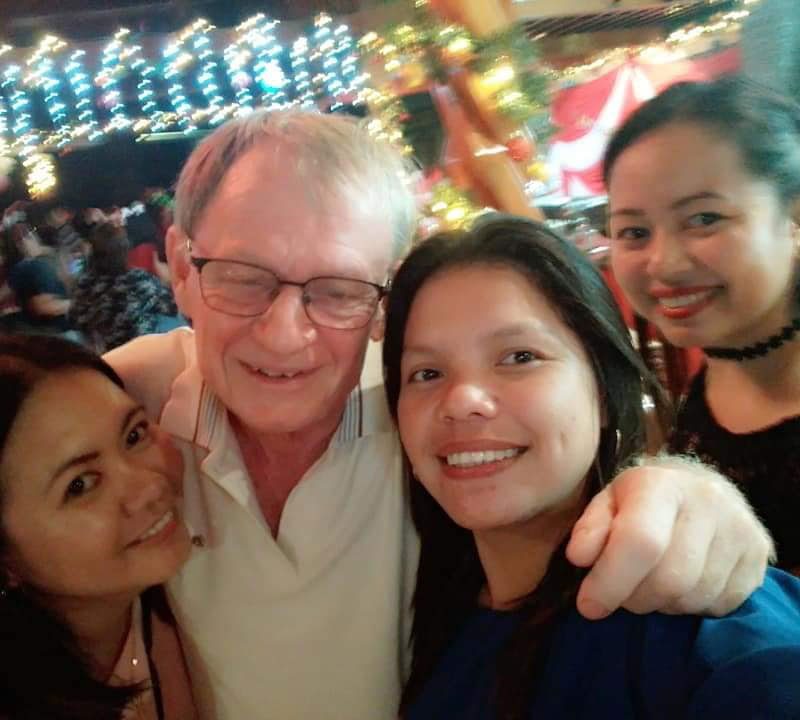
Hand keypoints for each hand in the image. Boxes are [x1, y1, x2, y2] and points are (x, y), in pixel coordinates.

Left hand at [566, 454, 773, 619]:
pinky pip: (718, 604)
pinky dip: (689, 606)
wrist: (696, 486)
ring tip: (649, 583)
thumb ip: (590, 528)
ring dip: (660, 604)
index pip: (640, 541)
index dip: (610, 582)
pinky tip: (678, 585)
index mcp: (661, 484)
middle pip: (669, 579)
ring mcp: (740, 529)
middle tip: (620, 591)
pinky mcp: (758, 556)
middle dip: (633, 598)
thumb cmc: (640, 499)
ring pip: (692, 597)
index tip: (587, 605)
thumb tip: (579, 557)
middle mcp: (708, 502)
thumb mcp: (608, 502)